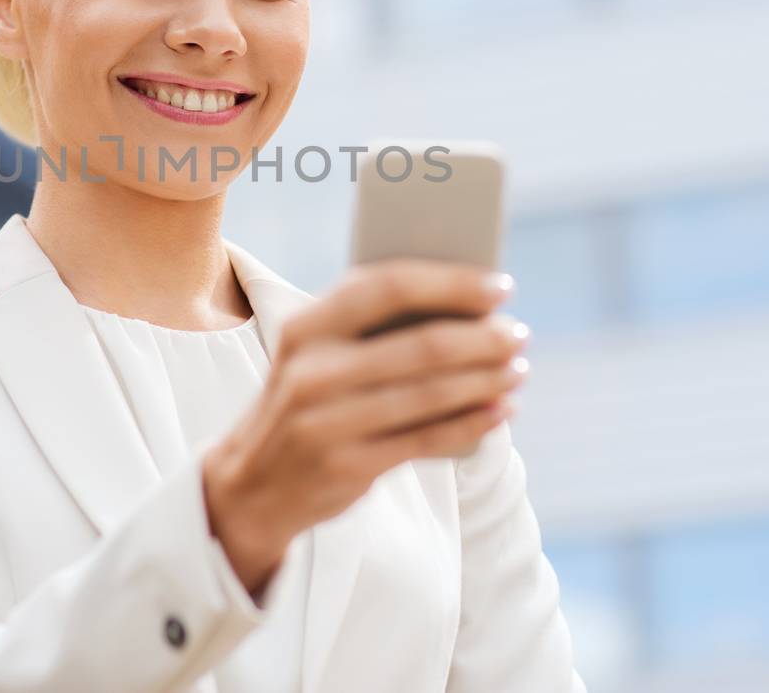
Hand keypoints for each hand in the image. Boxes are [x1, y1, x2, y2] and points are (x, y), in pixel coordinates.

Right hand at [202, 258, 530, 596]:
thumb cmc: (306, 402)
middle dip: (481, 338)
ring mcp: (327, 422)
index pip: (387, 287)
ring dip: (486, 380)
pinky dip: (473, 423)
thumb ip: (370, 326)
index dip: (451, 283)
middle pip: (420, 345)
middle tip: (517, 334)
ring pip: (430, 394)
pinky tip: (501, 411)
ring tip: (518, 369)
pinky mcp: (347, 466)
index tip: (500, 285)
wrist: (250, 484)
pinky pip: (427, 440)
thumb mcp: (316, 355)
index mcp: (306, 327)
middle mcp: (312, 371)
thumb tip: (467, 305)